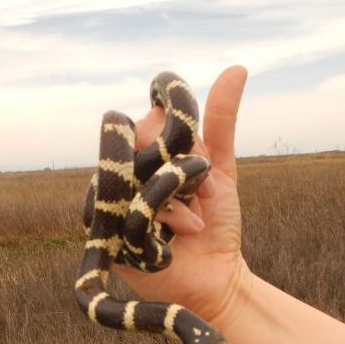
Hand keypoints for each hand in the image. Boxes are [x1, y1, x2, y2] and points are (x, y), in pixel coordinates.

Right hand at [115, 66, 248, 329]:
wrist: (215, 276)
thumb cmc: (215, 223)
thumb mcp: (220, 168)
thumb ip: (222, 121)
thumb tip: (237, 68)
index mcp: (143, 151)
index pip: (151, 112)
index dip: (176, 113)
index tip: (201, 148)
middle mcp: (122, 170)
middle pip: (139, 131)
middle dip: (180, 159)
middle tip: (203, 187)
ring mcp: (110, 199)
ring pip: (137, 166)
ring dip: (177, 192)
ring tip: (194, 222)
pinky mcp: (107, 232)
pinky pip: (132, 206)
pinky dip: (167, 217)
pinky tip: (181, 234)